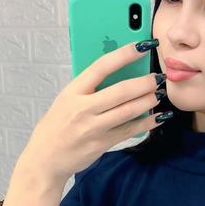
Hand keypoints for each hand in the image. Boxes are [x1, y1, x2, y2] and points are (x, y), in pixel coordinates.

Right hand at [23, 39, 168, 182]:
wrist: (46, 158)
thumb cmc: (56, 125)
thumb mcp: (66, 100)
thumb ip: (87, 88)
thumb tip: (117, 72)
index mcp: (72, 92)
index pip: (101, 67)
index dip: (124, 55)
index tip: (142, 46)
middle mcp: (83, 109)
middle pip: (120, 91)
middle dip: (144, 83)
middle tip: (157, 77)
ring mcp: (93, 128)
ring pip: (128, 111)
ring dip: (147, 101)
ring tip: (158, 94)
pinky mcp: (102, 144)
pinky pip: (129, 130)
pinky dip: (146, 123)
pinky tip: (157, 117)